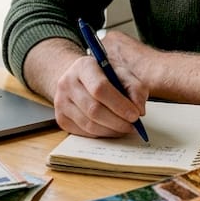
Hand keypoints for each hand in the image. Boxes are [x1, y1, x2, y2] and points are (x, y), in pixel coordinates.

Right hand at [24, 36, 149, 137]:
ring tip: (125, 128)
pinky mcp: (60, 118)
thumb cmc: (104, 76)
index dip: (119, 104)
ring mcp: (60, 101)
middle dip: (117, 121)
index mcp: (83, 66)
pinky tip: (112, 129)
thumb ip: (135, 88)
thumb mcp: (122, 74)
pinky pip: (83, 132)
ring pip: (88, 124)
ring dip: (111, 130)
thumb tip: (139, 110)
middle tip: (133, 126)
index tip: (135, 115)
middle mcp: (67, 83)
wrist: (78, 79)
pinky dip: (102, 134)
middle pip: (93, 109)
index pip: (99, 88)